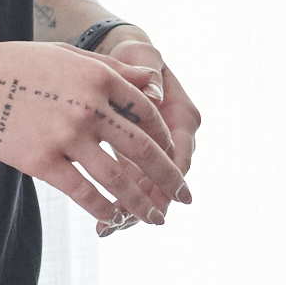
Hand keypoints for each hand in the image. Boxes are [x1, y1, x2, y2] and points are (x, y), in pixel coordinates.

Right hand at [0, 41, 192, 231]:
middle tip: (184, 198)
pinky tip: (113, 218)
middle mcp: (90, 107)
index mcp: (100, 78)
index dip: (166, 141)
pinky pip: (82, 191)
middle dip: (169, 179)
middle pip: (143, 150)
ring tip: (154, 218)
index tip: (174, 159)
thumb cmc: (19, 65)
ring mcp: (66, 136)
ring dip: (140, 203)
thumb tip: (154, 83)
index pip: (148, 115)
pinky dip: (102, 208)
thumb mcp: (71, 55)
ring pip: (117, 178)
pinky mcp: (41, 160)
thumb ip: (115, 71)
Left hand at [80, 27, 201, 230]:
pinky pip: (133, 182)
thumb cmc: (134, 56)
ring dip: (131, 209)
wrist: (122, 59)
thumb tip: (151, 92)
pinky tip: (102, 219)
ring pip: (149, 187)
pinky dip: (119, 200)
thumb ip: (148, 74)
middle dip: (146, 204)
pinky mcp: (138, 156)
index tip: (152, 200)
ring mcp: (156, 149)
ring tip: (108, 228)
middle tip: (124, 222)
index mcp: (183, 115)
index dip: (167, 180)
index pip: (180, 155)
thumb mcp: (142, 57)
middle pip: (165, 180)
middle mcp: (175, 137)